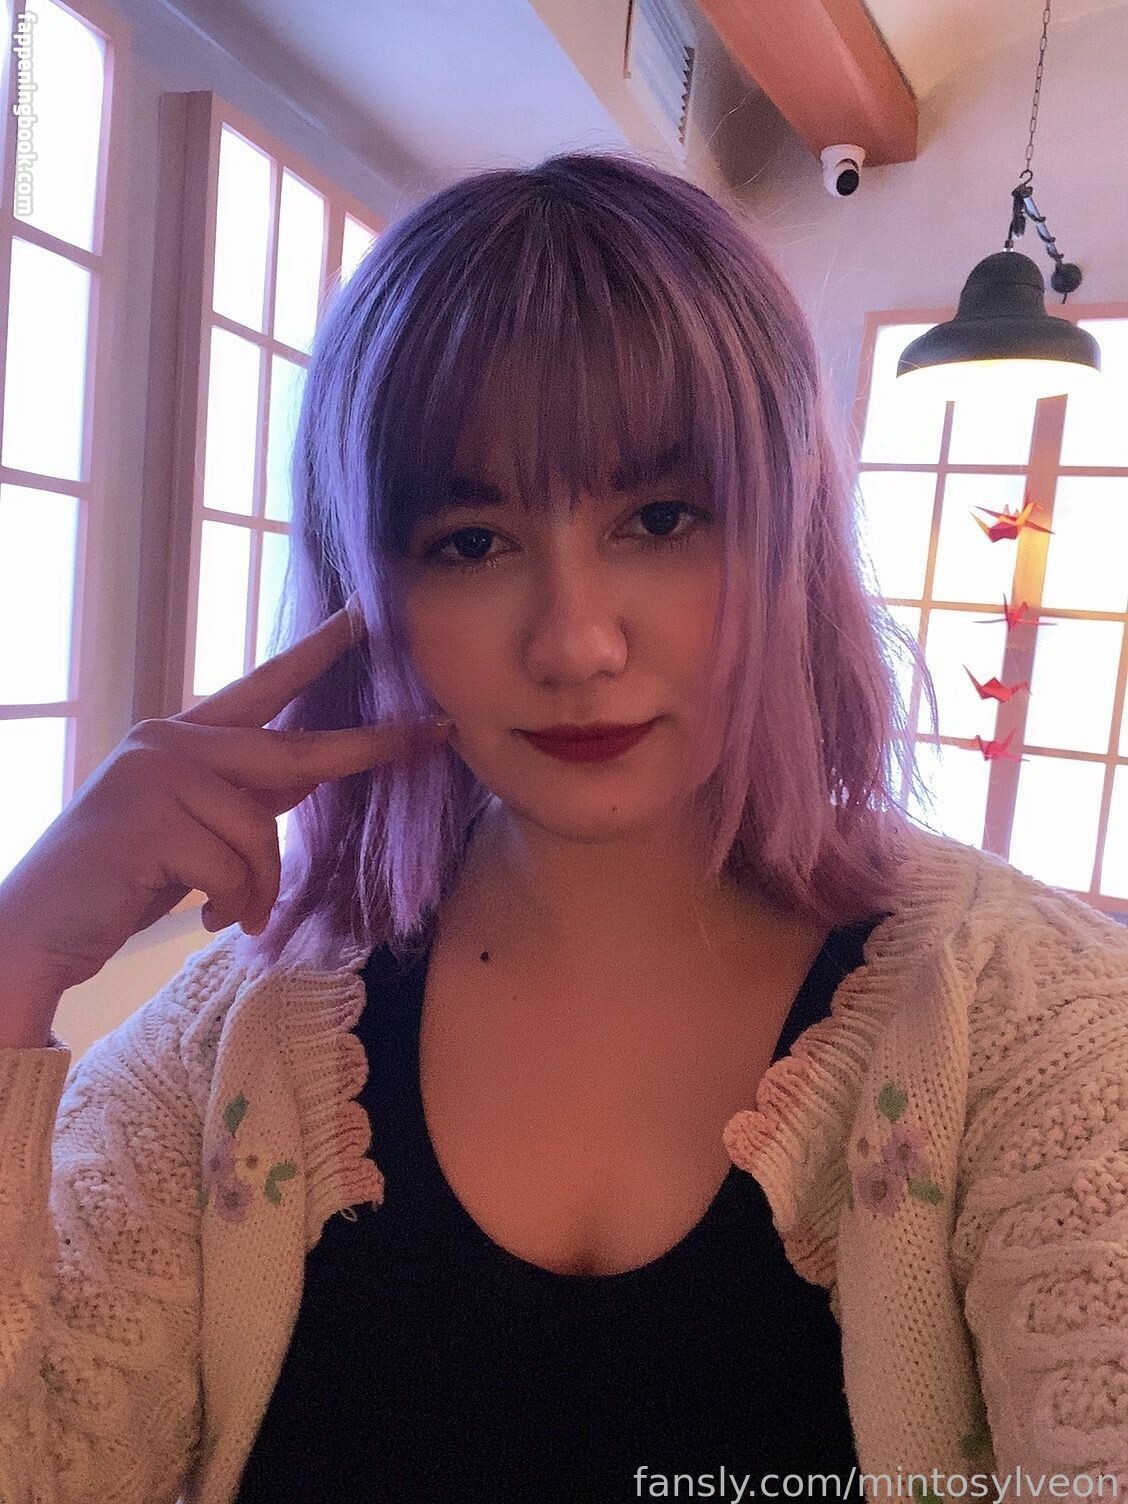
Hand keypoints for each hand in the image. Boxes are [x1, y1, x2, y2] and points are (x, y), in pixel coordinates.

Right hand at [0, 601, 450, 1015]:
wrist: (38, 927)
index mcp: (184, 737)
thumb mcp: (198, 827)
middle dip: (367, 746)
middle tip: (433, 731)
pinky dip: (231, 905)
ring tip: (230, 914)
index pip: (263, 685)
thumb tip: (318, 768)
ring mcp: (156, 774)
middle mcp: (170, 741)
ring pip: (261, 829)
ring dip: (255, 887)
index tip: (367, 616)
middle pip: (292, 747)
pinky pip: (233, 867)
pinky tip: (204, 919)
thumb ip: (249, 794)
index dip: (317, 651)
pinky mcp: (148, 818)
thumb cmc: (124, 879)